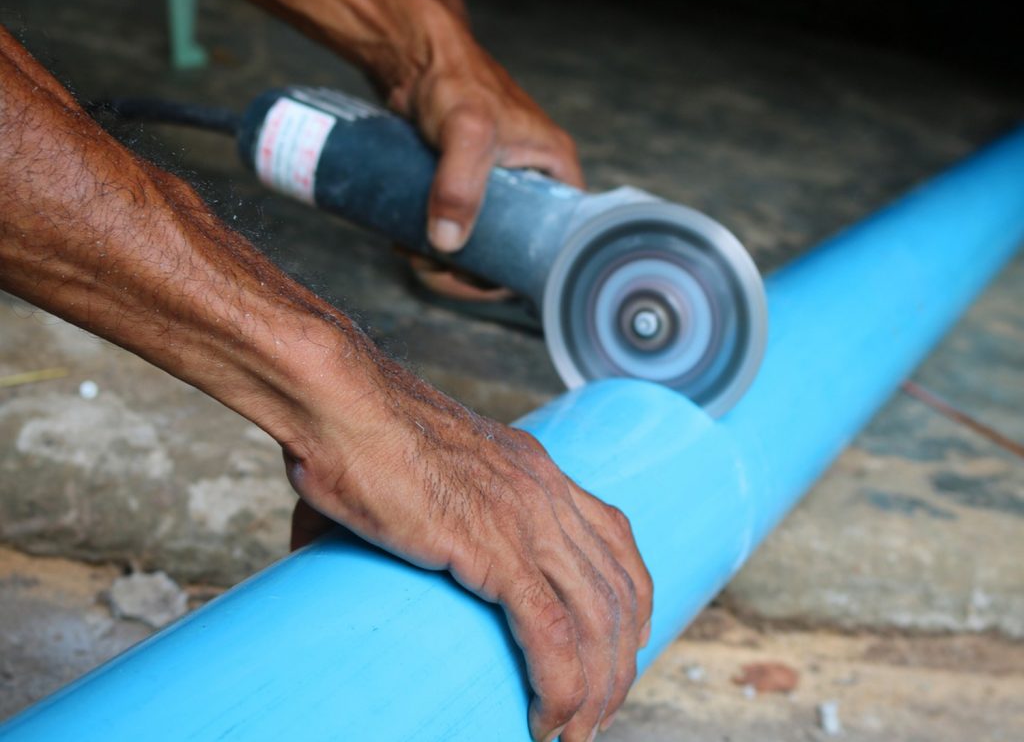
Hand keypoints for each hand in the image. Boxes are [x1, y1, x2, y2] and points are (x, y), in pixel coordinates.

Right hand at [284, 361, 651, 741]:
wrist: (342, 404)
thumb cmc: (354, 432)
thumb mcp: (403, 474)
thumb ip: (377, 518)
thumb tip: (311, 554)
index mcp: (535, 472)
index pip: (615, 537)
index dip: (629, 599)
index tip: (621, 644)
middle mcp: (546, 494)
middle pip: (618, 589)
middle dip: (618, 662)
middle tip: (598, 710)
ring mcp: (527, 519)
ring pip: (596, 620)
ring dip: (597, 689)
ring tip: (575, 733)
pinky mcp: (495, 548)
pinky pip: (551, 633)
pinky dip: (560, 687)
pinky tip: (549, 721)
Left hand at [386, 0, 583, 252]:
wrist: (415, 57)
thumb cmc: (453, 80)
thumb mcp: (465, 132)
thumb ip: (460, 185)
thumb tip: (448, 244)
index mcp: (555, 174)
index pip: (552, 244)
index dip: (515, 272)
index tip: (473, 278)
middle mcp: (533, 185)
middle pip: (511, 253)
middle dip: (468, 271)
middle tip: (431, 266)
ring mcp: (500, 189)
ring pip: (481, 245)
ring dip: (444, 261)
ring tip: (410, 250)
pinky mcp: (468, 188)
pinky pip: (458, 229)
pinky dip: (432, 243)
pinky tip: (406, 239)